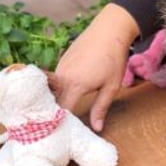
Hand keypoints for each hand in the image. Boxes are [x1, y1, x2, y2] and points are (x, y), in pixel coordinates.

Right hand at [51, 3, 138, 131]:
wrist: (109, 30)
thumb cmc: (113, 59)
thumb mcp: (111, 86)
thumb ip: (101, 108)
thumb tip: (96, 129)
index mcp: (74, 85)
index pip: (61, 111)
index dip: (60, 124)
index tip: (61, 135)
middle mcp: (62, 77)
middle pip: (52, 101)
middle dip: (53, 114)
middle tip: (55, 129)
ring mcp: (60, 67)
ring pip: (52, 90)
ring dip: (55, 101)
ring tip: (58, 115)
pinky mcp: (62, 61)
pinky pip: (55, 80)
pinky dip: (58, 89)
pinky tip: (65, 95)